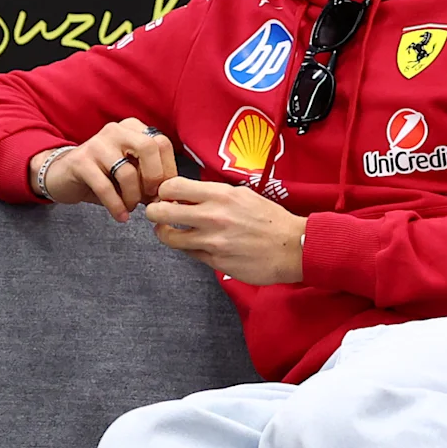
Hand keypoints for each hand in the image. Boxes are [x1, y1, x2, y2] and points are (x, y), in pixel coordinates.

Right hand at [37, 117, 177, 221]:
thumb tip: (171, 196)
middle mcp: (116, 130)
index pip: (161, 143)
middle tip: (150, 197)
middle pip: (149, 147)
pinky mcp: (80, 162)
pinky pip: (105, 187)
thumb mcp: (130, 171)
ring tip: (131, 208)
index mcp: (132, 128)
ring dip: (133, 197)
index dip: (167, 170)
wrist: (62, 176)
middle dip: (154, 178)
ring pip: (127, 171)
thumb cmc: (102, 176)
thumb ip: (150, 177)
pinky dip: (116, 206)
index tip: (162, 192)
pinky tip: (121, 216)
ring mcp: (96, 144)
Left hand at [144, 177, 306, 283]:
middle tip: (157, 214)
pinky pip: (189, 254)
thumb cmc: (270, 219)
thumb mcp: (242, 195)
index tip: (165, 195)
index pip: (172, 186)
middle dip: (154, 212)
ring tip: (170, 232)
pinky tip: (196, 244)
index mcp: (220, 195)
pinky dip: (188, 249)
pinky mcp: (214, 261)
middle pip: (160, 211)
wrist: (293, 247)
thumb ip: (214, 194)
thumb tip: (188, 194)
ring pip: (169, 237)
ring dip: (165, 234)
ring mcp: (211, 241)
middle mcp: (212, 216)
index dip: (163, 191)